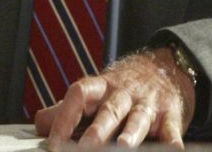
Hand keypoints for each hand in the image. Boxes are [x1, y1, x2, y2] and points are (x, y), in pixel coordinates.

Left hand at [34, 48, 193, 148]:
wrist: (166, 67)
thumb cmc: (124, 88)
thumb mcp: (97, 92)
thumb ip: (68, 109)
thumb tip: (39, 123)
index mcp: (101, 88)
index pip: (79, 94)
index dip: (65, 117)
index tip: (53, 143)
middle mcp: (123, 94)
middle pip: (109, 110)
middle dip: (98, 130)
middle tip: (85, 147)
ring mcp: (147, 105)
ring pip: (138, 119)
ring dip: (131, 134)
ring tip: (123, 147)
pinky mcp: (170, 117)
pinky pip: (172, 131)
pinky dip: (172, 141)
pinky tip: (171, 149)